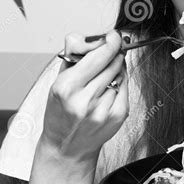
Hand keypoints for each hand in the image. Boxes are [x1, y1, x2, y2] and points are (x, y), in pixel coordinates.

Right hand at [41, 29, 129, 161]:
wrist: (66, 148)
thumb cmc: (60, 112)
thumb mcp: (57, 80)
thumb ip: (74, 55)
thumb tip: (93, 37)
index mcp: (67, 87)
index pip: (98, 55)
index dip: (110, 42)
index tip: (113, 36)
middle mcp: (85, 100)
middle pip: (112, 62)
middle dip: (113, 54)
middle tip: (109, 53)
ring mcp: (103, 109)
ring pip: (120, 74)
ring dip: (115, 70)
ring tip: (102, 79)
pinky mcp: (117, 116)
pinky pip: (125, 87)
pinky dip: (119, 84)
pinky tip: (107, 91)